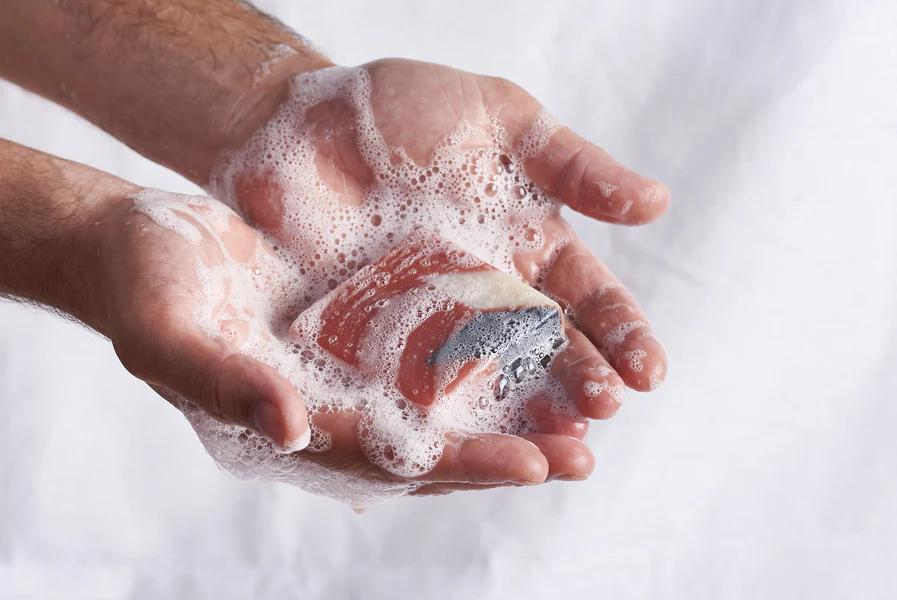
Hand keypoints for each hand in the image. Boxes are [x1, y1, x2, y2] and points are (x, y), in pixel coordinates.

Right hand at [87, 189, 594, 499]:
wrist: (143, 239)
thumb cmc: (142, 286)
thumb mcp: (169, 334)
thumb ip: (224, 383)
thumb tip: (295, 428)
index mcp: (286, 429)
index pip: (383, 460)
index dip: (457, 466)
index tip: (532, 465)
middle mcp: (327, 409)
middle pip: (427, 446)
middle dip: (503, 455)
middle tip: (582, 457)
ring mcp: (344, 369)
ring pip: (439, 403)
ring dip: (506, 410)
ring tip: (582, 416)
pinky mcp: (357, 325)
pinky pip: (428, 347)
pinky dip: (479, 354)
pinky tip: (531, 345)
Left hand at [209, 59, 668, 494]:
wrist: (297, 124)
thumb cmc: (403, 111)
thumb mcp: (501, 120)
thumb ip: (574, 165)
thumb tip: (657, 204)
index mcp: (530, 242)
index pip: (588, 296)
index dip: (620, 333)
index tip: (648, 371)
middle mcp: (491, 292)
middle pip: (549, 348)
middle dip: (581, 381)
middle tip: (604, 412)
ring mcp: (436, 322)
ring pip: (496, 377)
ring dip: (531, 413)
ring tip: (561, 446)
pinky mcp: (379, 342)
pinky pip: (421, 385)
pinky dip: (453, 415)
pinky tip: (477, 441)